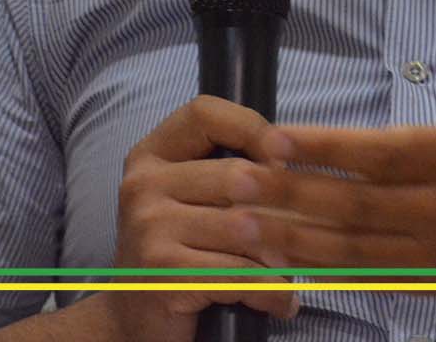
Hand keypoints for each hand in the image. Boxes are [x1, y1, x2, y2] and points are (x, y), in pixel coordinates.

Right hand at [102, 95, 300, 341]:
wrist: (133, 320)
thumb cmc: (177, 253)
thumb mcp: (190, 200)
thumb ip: (227, 172)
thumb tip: (293, 162)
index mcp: (150, 156)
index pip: (205, 114)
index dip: (252, 127)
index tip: (283, 157)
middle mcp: (143, 185)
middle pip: (237, 175)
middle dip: (280, 209)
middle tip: (302, 235)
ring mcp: (149, 228)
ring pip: (245, 227)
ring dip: (280, 257)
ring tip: (291, 270)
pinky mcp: (163, 271)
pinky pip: (240, 274)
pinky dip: (271, 292)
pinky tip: (282, 301)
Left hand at [241, 15, 435, 272]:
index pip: (383, 154)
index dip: (327, 147)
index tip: (276, 138)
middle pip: (354, 207)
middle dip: (289, 197)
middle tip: (232, 182)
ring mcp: (434, 251)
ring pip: (352, 249)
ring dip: (291, 239)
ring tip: (236, 226)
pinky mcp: (429, 277)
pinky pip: (366, 278)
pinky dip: (320, 272)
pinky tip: (278, 261)